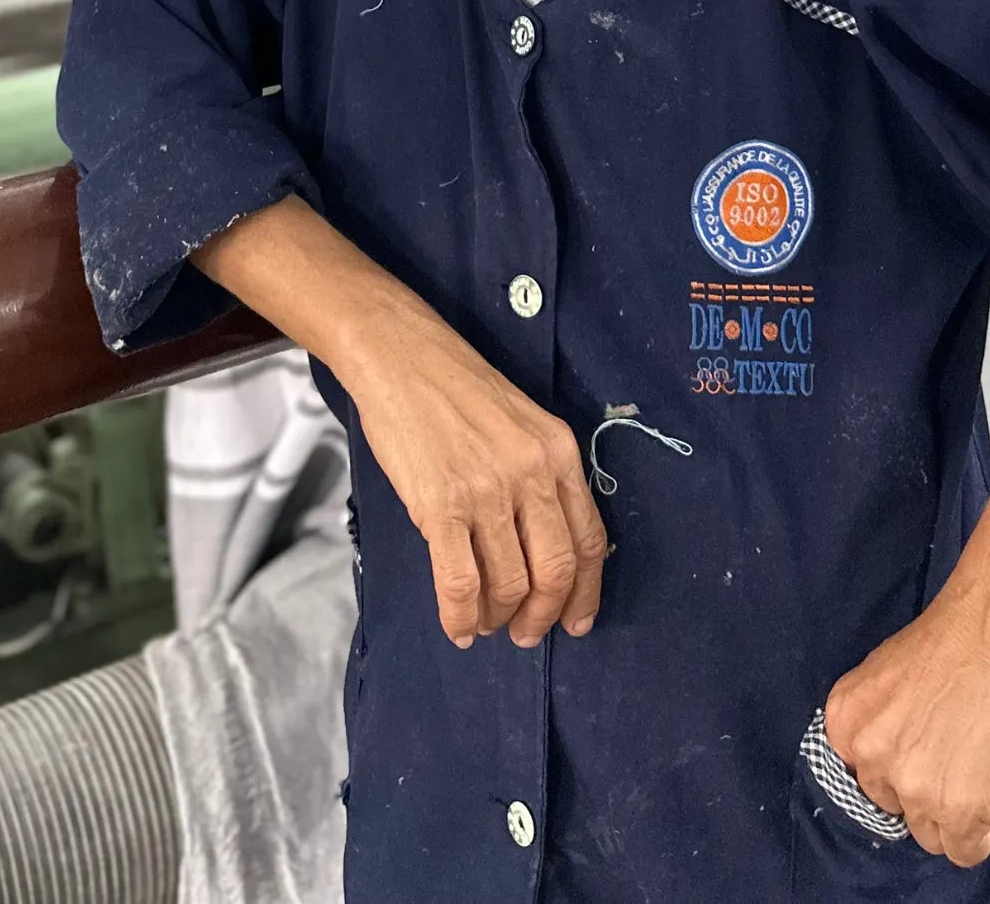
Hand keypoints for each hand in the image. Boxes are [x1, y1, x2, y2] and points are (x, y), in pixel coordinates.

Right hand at [343, 304, 607, 650]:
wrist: (400, 355)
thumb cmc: (455, 386)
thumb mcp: (523, 422)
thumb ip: (542, 475)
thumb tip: (544, 546)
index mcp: (558, 450)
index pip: (589, 540)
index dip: (585, 592)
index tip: (576, 621)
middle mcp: (532, 472)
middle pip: (555, 571)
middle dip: (543, 616)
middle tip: (527, 633)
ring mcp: (487, 490)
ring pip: (509, 584)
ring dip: (499, 618)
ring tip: (486, 624)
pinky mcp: (441, 505)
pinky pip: (461, 583)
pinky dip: (461, 617)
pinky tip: (458, 626)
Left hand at [822, 593, 989, 864]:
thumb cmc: (953, 640)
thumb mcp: (887, 676)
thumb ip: (882, 722)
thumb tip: (897, 755)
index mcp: (844, 723)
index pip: (862, 777)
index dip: (899, 768)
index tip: (923, 755)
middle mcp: (869, 760)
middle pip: (895, 807)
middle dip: (925, 791)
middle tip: (956, 760)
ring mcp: (912, 789)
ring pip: (930, 835)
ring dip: (954, 814)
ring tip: (979, 774)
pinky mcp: (958, 811)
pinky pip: (964, 851)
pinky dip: (982, 833)